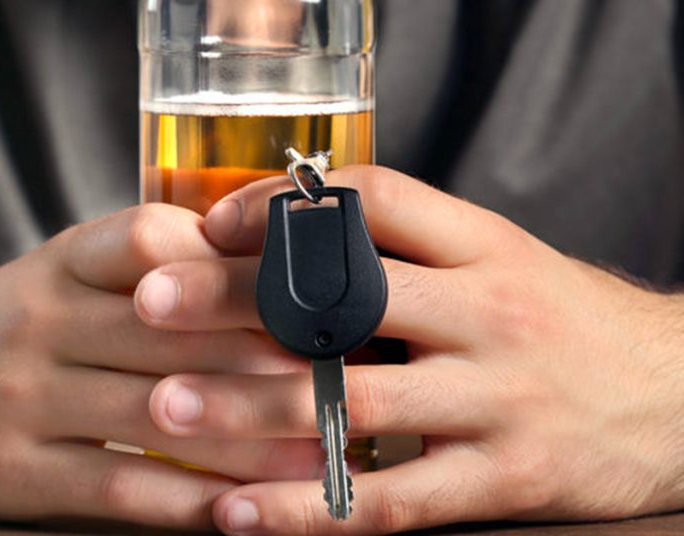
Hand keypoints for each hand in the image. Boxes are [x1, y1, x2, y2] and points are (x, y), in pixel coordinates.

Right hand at [0, 204, 319, 528]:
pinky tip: (246, 513)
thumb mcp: (51, 279)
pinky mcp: (8, 471)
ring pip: (158, 410)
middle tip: (352, 376)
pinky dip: (191, 500)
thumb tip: (252, 277)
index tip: (310, 290)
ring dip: (252, 436)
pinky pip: (119, 486)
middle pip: (173, 328)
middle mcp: (39, 318)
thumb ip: (135, 273)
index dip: (236, 262)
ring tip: (328, 453)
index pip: (152, 238)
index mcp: (57, 262)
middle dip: (270, 353)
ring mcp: (20, 396)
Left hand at [136, 166, 683, 533]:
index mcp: (484, 248)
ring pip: (354, 401)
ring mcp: (497, 399)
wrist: (676, 397)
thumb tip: (289, 237)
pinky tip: (237, 513)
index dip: (285, 207)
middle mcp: (490, 313)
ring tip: (167, 408)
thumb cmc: (560, 323)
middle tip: (151, 305)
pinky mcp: (502, 480)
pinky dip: (305, 508)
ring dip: (249, 407)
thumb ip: (411, 250)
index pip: (376, 201)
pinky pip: (388, 501)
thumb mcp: (500, 262)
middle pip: (347, 294)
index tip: (209, 224)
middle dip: (238, 300)